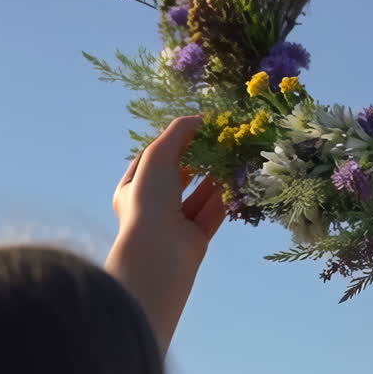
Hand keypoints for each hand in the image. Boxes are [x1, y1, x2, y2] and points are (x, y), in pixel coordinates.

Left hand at [104, 116, 224, 350]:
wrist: (159, 255)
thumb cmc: (149, 201)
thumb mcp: (157, 156)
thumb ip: (179, 132)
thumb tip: (200, 119)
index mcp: (133, 187)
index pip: (153, 158)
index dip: (175, 141)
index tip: (199, 129)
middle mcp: (152, 205)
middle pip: (180, 175)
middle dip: (201, 158)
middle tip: (222, 141)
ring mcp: (174, 223)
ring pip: (200, 193)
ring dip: (217, 175)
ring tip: (236, 155)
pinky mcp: (196, 238)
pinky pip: (213, 212)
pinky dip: (226, 196)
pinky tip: (239, 179)